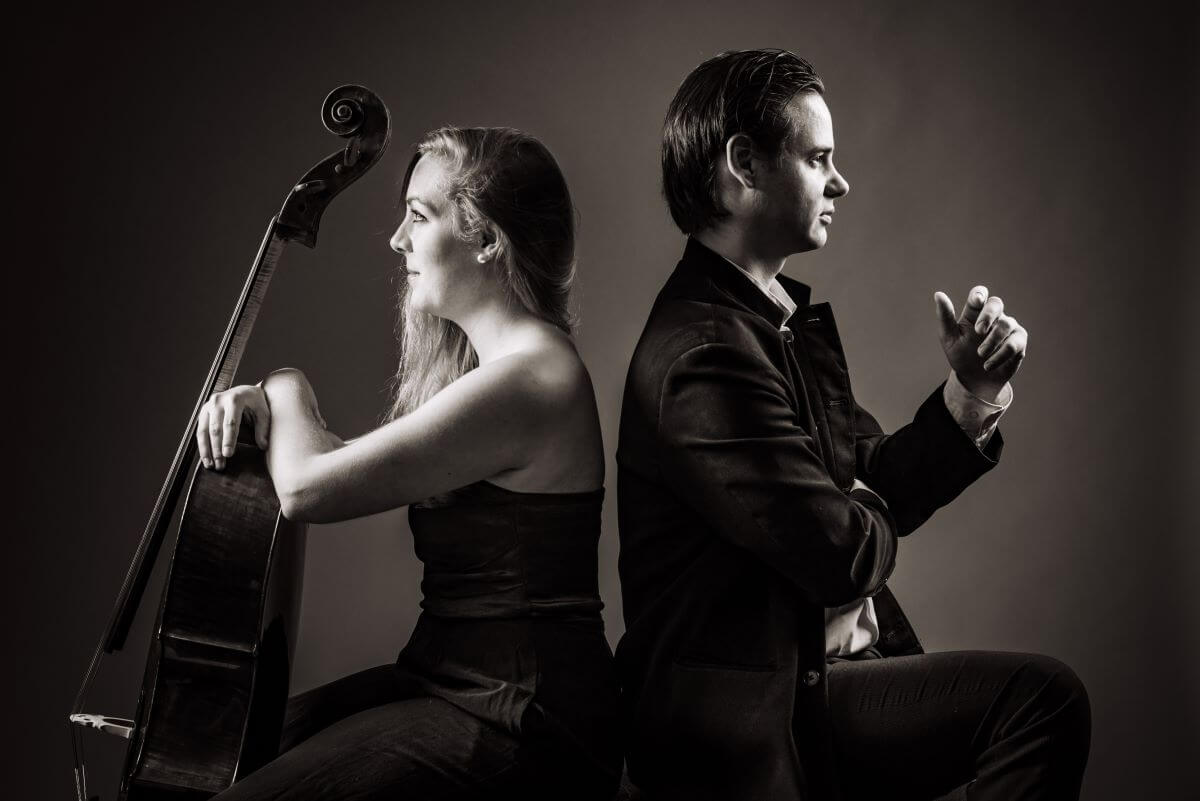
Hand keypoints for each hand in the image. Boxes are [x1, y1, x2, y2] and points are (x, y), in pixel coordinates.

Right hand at [196, 384, 270, 469]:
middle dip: (217, 449)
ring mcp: (209, 405)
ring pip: (204, 431)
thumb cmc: (256, 403)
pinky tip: (206, 458)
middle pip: (216, 429)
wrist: (246, 390)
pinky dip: (202, 445)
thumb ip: (263, 428)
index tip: (228, 454)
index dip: (229, 440)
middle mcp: (218, 401)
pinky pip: (200, 430)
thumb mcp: (264, 412)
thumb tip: (263, 446)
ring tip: (211, 465)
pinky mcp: (204, 411)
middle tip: (221, 465)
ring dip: (207, 450)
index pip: (231, 423)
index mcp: (235, 399)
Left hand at [934, 286, 1027, 401]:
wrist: (974, 379)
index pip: (979, 295)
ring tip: (980, 355)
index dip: (979, 294)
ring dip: (992, 341)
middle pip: (996, 303)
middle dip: (988, 315)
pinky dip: (1000, 355)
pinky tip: (988, 365)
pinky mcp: (1019, 342)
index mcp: (975, 312)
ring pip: (1006, 324)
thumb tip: (938, 294)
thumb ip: (945, 316)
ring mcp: (1008, 327)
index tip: (976, 301)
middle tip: (978, 331)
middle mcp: (994, 316)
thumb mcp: (949, 337)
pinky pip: (1014, 343)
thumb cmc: (961, 354)